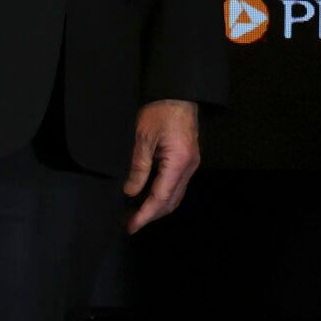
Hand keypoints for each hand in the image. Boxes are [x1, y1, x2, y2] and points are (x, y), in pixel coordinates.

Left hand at [124, 99, 200, 233]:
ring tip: (136, 214)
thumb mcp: (142, 138)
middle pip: (171, 201)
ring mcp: (190, 163)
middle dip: (151, 215)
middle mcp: (189, 166)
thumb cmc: (160, 110)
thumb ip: (138, 167)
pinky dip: (162, 196)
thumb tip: (130, 192)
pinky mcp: (187, 159)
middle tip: (129, 224)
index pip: (161, 197)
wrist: (177, 93)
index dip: (145, 214)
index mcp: (179, 161)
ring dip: (157, 207)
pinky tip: (148, 197)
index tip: (131, 226)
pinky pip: (176, 185)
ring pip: (175, 195)